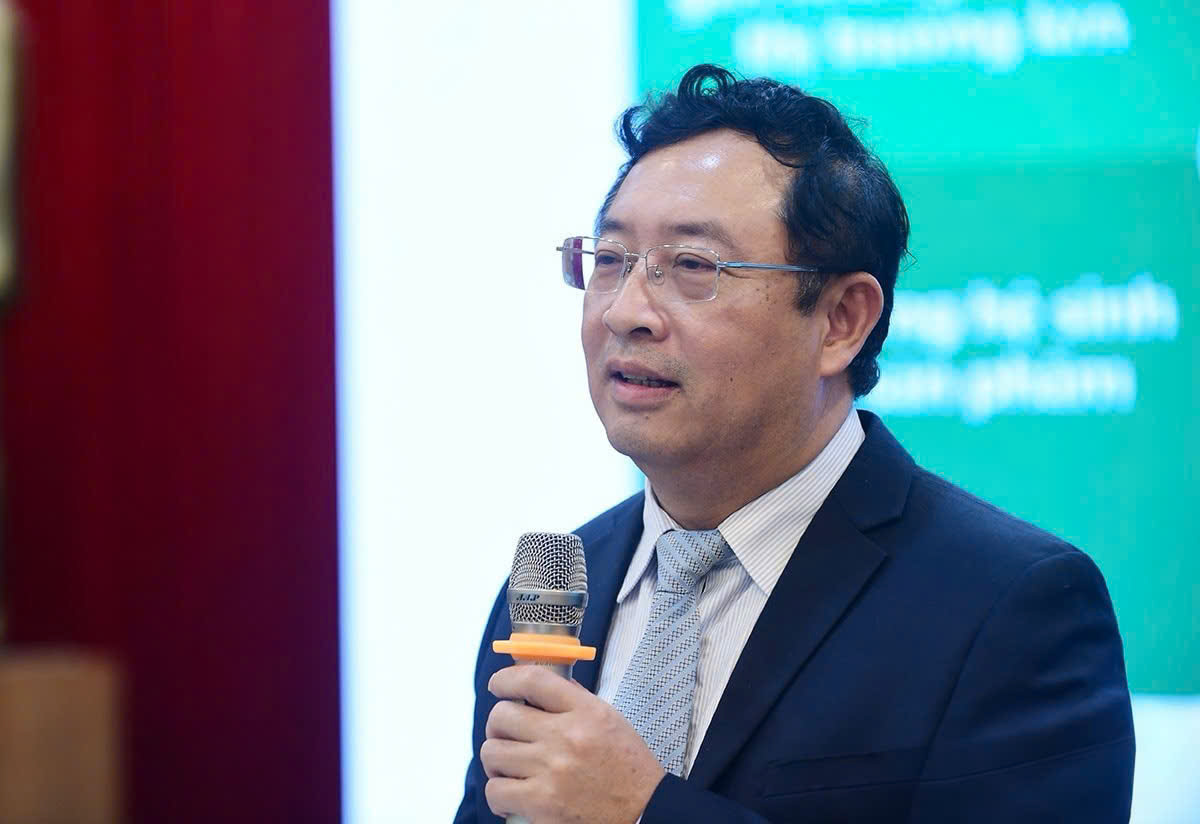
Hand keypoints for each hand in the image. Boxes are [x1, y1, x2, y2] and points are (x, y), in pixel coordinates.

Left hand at [482, 665, 665, 823]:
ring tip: (508, 765)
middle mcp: (566, 737)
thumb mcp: (610, 721)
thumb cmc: (628, 771)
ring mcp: (552, 771)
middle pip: (503, 715)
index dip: (506, 679)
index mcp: (585, 712)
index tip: (498, 685)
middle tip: (504, 733)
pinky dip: (499, 792)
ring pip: (492, 752)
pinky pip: (496, 790)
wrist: (644, 813)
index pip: (533, 680)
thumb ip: (576, 700)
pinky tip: (513, 793)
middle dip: (498, 724)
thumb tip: (542, 687)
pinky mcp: (542, 805)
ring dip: (496, 759)